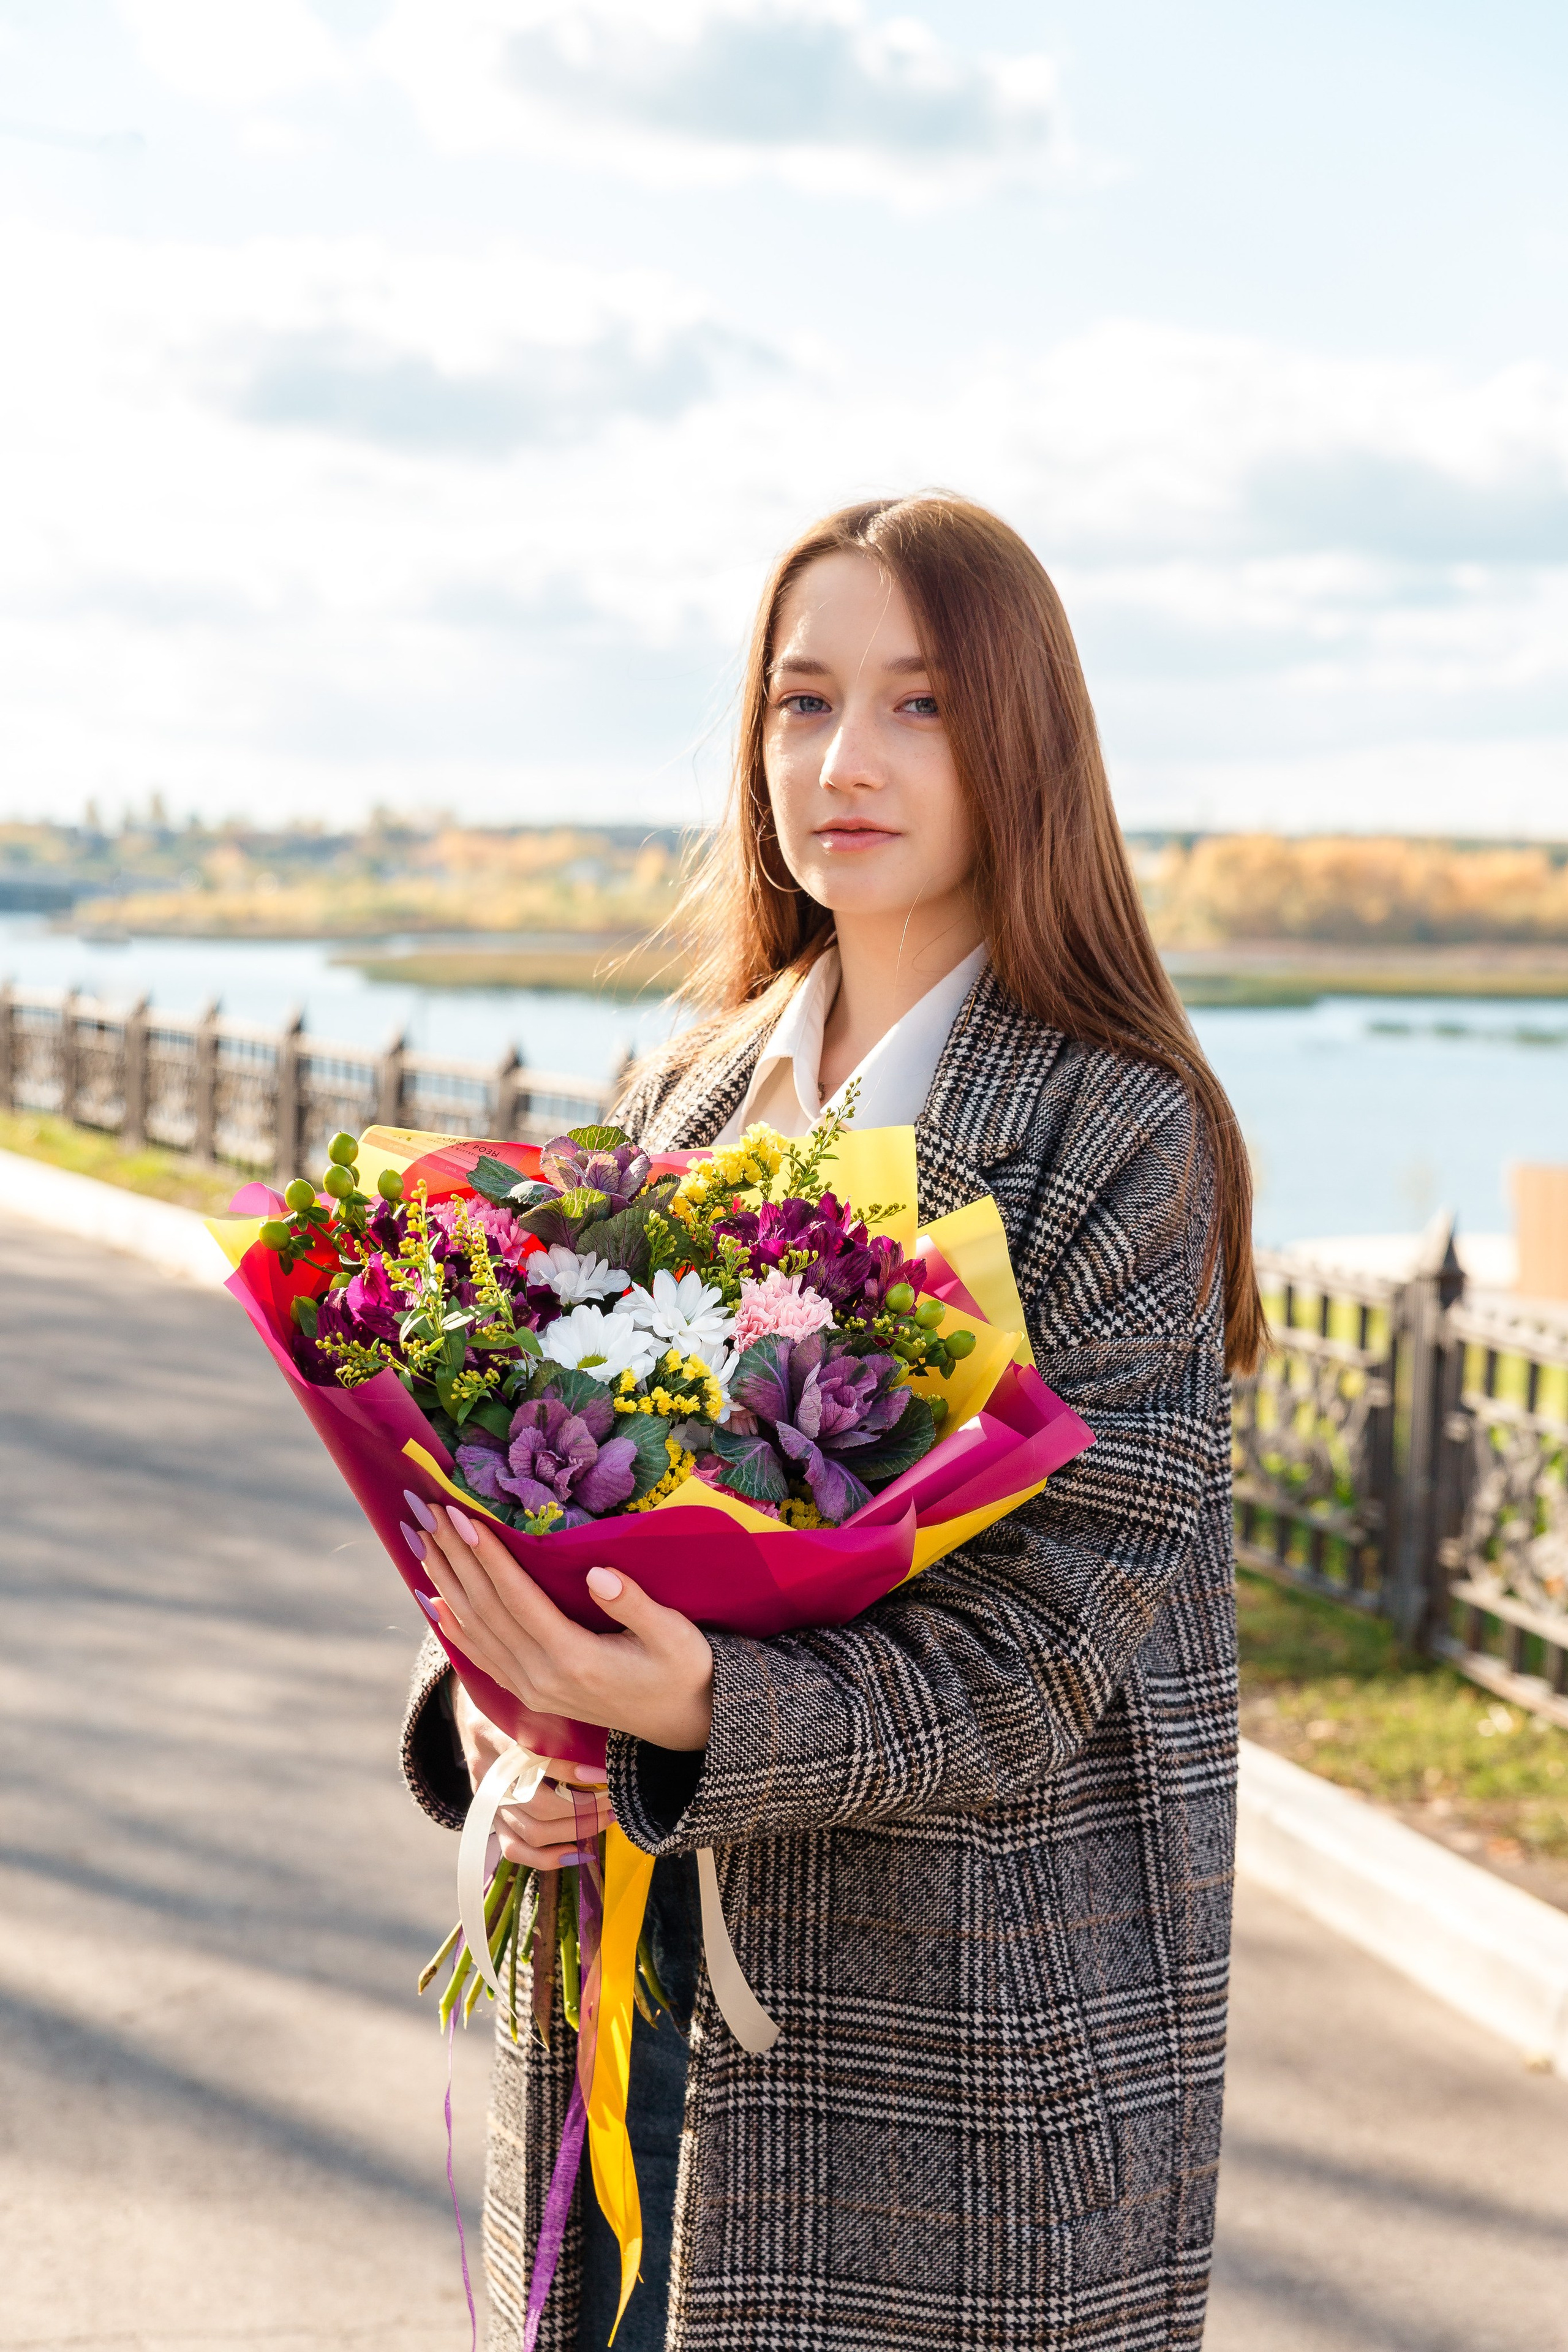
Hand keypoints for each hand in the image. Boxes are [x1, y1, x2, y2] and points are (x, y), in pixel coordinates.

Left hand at [419, 1503, 714, 1754]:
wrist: (685, 1725)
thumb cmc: (684, 1670)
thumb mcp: (674, 1635)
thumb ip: (635, 1606)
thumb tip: (597, 1573)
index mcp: (575, 1660)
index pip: (517, 1599)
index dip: (487, 1557)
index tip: (462, 1518)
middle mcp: (543, 1678)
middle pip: (487, 1611)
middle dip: (456, 1559)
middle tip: (430, 1515)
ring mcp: (533, 1690)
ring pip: (477, 1631)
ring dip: (448, 1585)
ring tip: (424, 1543)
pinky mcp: (532, 1694)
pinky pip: (482, 1657)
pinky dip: (455, 1627)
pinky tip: (435, 1603)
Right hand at [449, 1678, 609, 1871]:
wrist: (469, 1707)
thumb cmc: (505, 1700)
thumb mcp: (521, 1696)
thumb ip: (548, 1713)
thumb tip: (600, 1730)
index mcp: (492, 1732)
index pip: (532, 1759)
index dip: (570, 1770)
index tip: (604, 1772)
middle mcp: (486, 1770)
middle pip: (536, 1804)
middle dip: (583, 1807)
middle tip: (613, 1798)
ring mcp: (486, 1799)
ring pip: (531, 1831)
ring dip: (575, 1829)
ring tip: (605, 1817)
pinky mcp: (489, 1817)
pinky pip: (514, 1849)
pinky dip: (547, 1858)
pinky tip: (576, 1850)